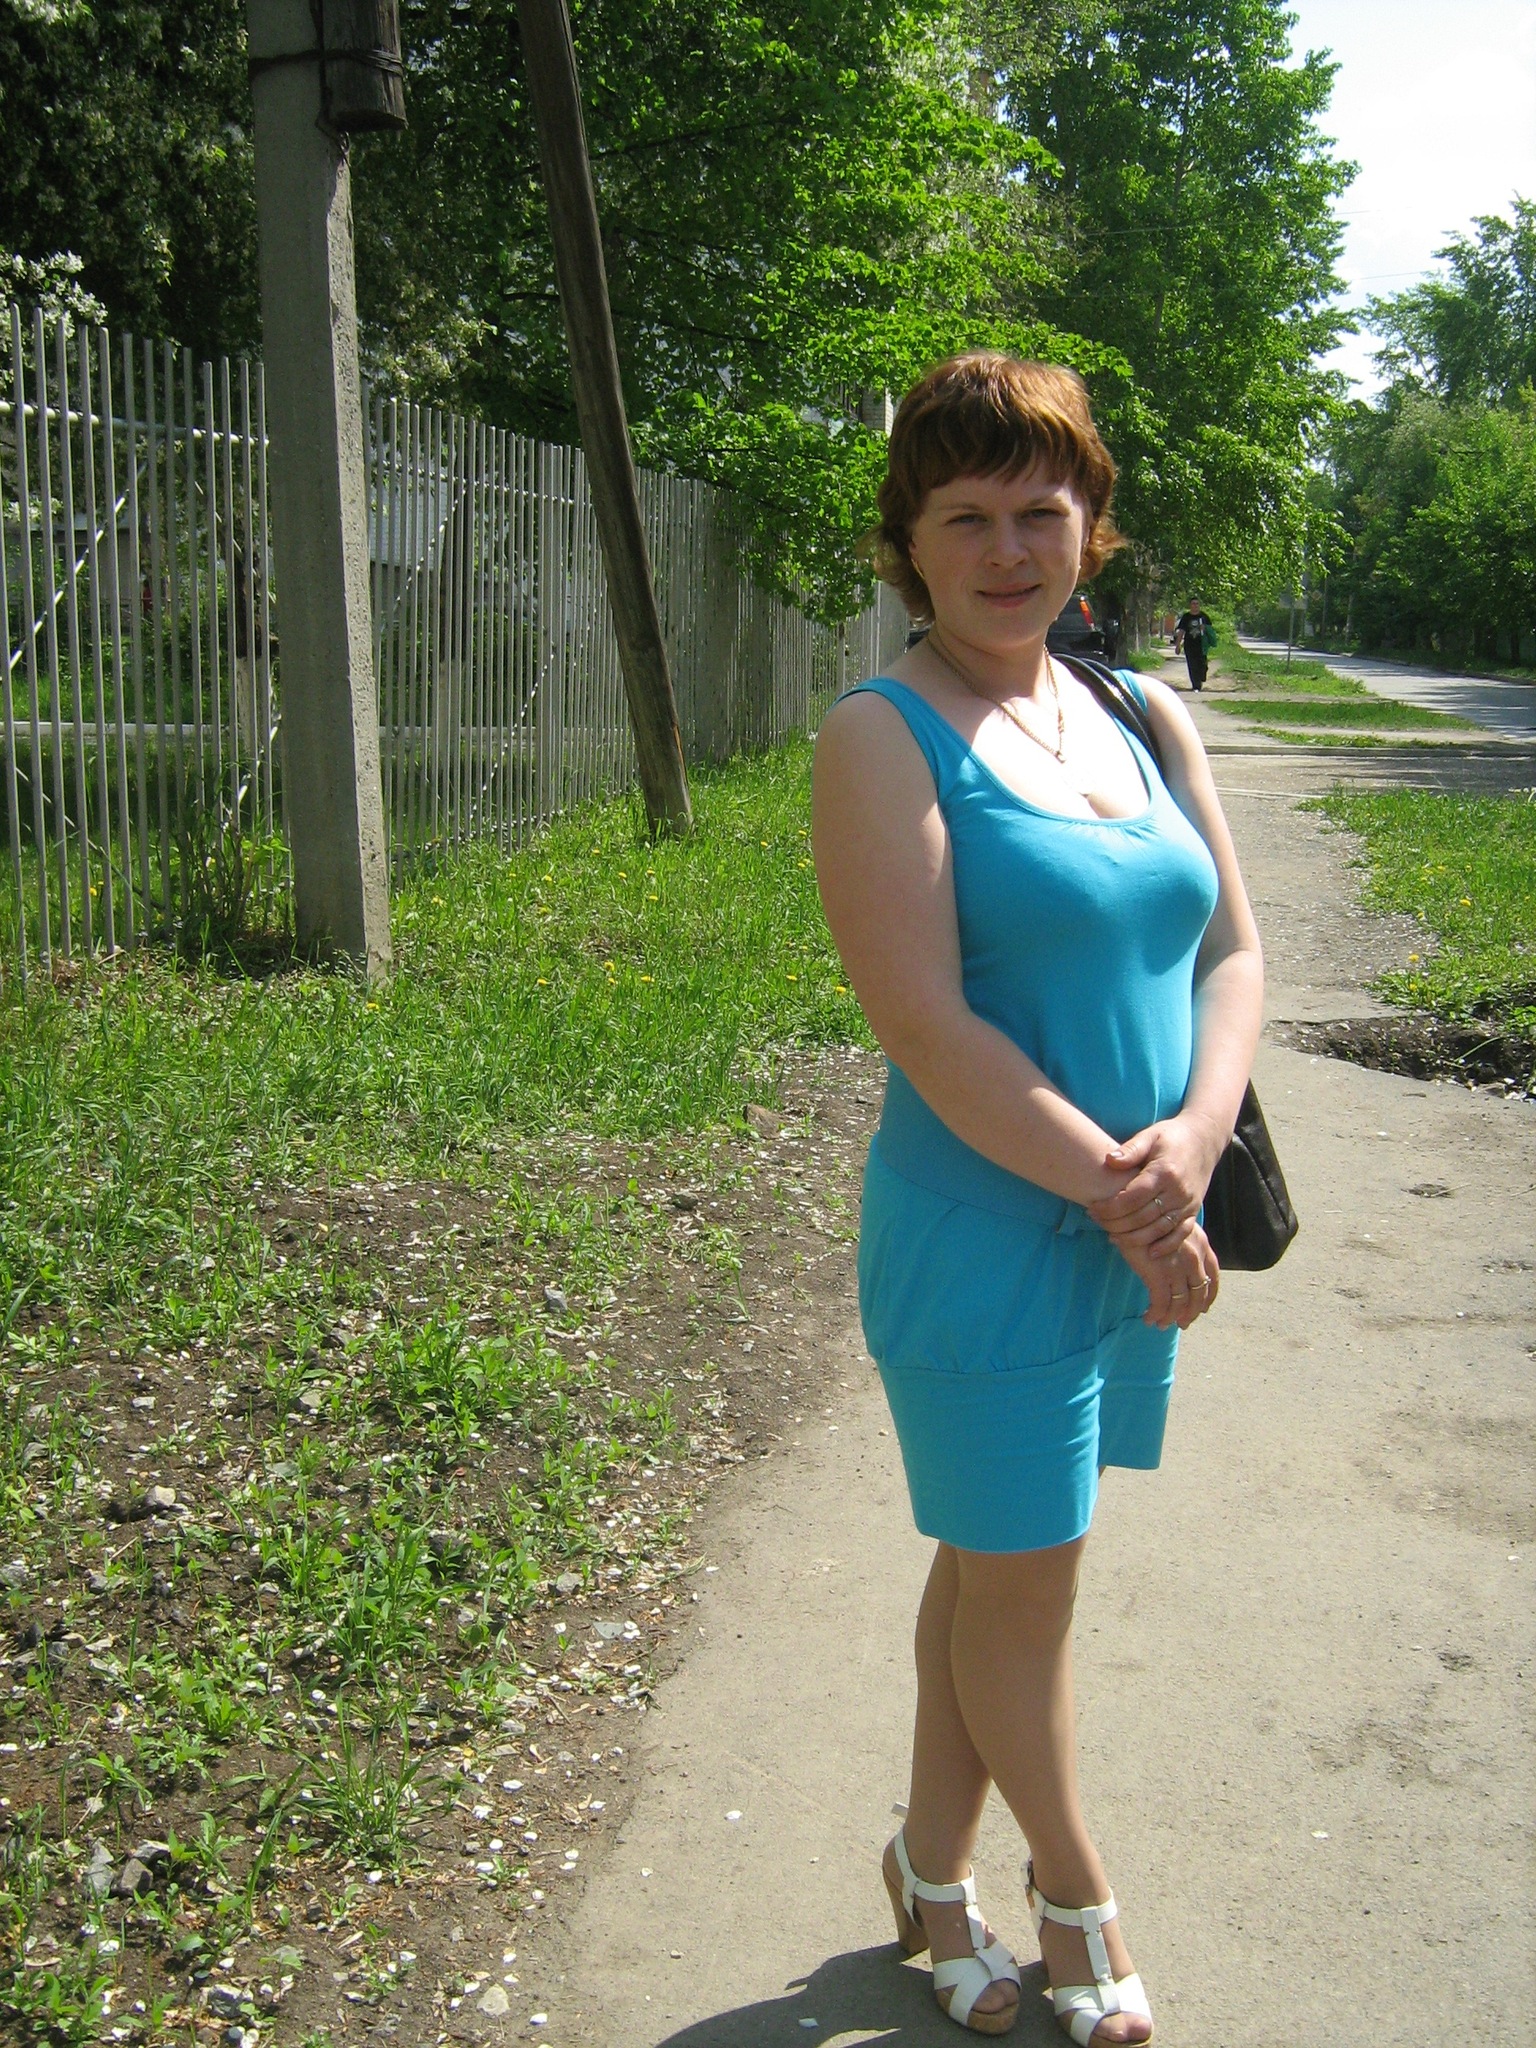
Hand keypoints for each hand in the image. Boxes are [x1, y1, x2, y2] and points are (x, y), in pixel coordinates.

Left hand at [1086, 1111, 1226, 1251]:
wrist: (1204, 1139)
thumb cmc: (1171, 1136)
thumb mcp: (1150, 1135)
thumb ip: (1130, 1149)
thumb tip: (1109, 1160)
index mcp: (1164, 1172)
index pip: (1132, 1198)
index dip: (1109, 1207)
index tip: (1092, 1208)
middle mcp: (1178, 1191)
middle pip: (1142, 1217)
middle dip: (1115, 1224)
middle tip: (1095, 1221)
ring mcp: (1187, 1204)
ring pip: (1158, 1230)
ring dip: (1134, 1238)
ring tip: (1112, 1237)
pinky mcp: (1193, 1211)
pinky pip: (1181, 1235)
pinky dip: (1166, 1246)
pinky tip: (1148, 1253)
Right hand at [1116, 1221, 1220, 1330]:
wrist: (1131, 1208)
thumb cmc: (1147, 1215)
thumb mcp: (1173, 1226)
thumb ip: (1182, 1243)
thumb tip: (1177, 1261)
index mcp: (1201, 1244)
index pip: (1213, 1275)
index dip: (1209, 1295)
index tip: (1203, 1307)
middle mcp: (1194, 1257)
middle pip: (1199, 1293)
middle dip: (1191, 1311)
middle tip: (1183, 1323)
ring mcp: (1177, 1267)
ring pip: (1180, 1303)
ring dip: (1172, 1317)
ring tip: (1162, 1325)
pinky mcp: (1158, 1275)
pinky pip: (1160, 1304)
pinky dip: (1156, 1315)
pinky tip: (1149, 1319)